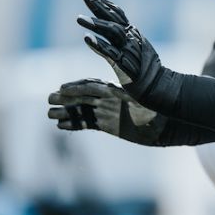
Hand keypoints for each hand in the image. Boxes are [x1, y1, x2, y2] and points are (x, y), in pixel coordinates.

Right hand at [47, 78, 164, 145]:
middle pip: (84, 96)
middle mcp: (109, 100)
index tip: (63, 89)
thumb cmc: (160, 113)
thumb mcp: (150, 105)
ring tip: (49, 114)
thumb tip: (134, 100)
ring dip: (66, 111)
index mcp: (118, 92)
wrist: (165, 127)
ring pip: (81, 109)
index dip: (78, 88)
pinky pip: (86, 123)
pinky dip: (73, 124)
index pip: (94, 87)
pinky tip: (60, 126)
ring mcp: (106, 111)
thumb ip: (138, 103)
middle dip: (66, 97)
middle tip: (49, 99)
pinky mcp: (106, 124)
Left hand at [76, 0, 169, 100]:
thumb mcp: (137, 48)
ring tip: (79, 18)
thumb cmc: (146, 69)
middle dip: (99, 6)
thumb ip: (125, 38)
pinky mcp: (125, 64)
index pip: (118, 14)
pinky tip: (87, 38)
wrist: (158, 85)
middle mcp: (131, 38)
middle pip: (113, 18)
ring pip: (111, 32)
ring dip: (95, 24)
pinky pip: (110, 53)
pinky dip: (99, 45)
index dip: (104, 4)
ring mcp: (128, 50)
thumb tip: (115, 29)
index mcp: (132, 34)